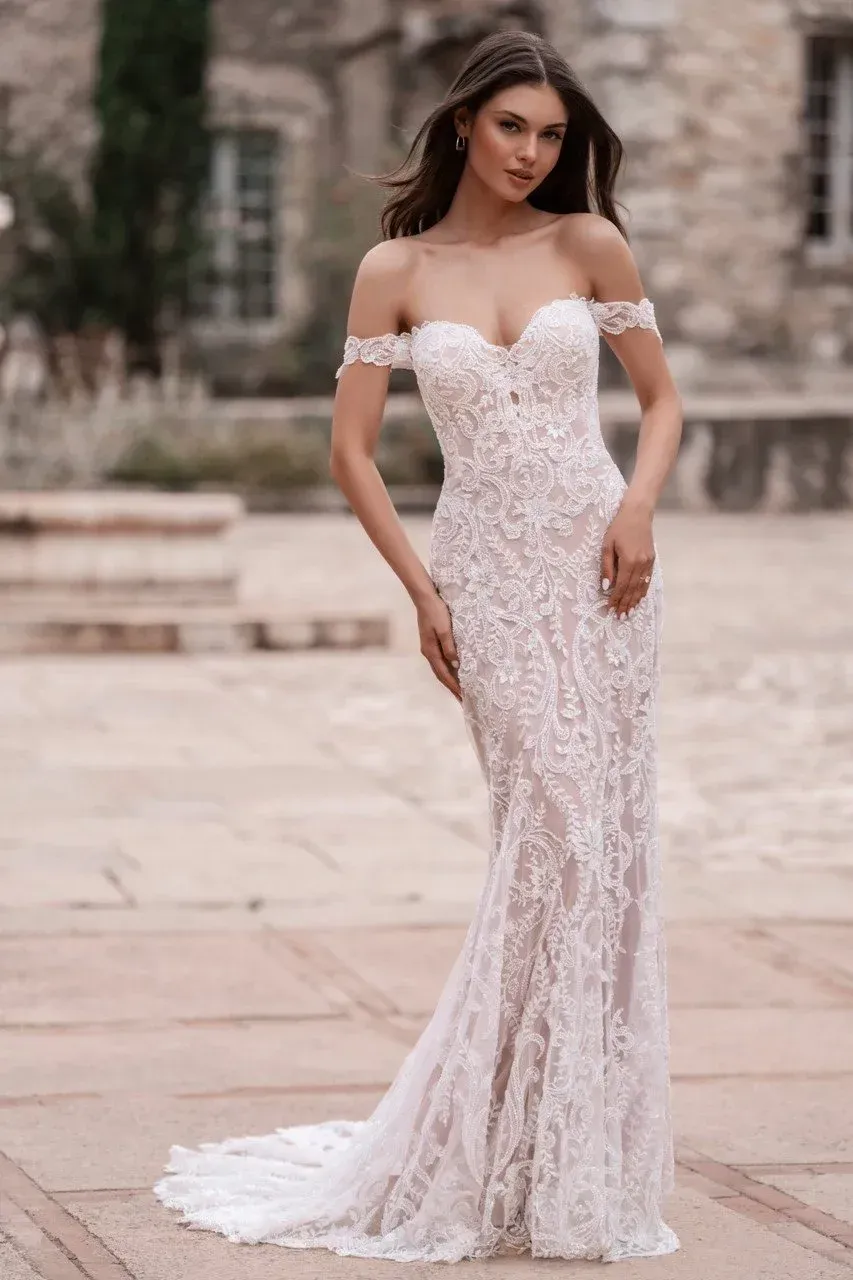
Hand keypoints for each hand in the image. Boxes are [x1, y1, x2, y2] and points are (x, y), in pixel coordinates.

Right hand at [416, 589, 461, 701]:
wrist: (425, 597)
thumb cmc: (436, 611)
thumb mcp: (445, 629)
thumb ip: (450, 647)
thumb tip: (455, 664)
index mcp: (431, 651)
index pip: (443, 674)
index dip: (453, 686)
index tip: (462, 698)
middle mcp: (428, 652)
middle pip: (441, 675)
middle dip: (451, 687)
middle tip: (462, 700)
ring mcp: (429, 647)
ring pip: (440, 668)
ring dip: (449, 679)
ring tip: (459, 689)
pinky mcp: (431, 641)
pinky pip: (440, 660)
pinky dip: (447, 669)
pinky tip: (454, 670)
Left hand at [600, 499, 654, 619]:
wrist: (638, 513)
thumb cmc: (618, 527)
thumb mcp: (606, 545)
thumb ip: (607, 567)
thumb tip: (605, 586)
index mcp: (629, 561)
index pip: (621, 586)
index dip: (616, 599)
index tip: (610, 609)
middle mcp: (641, 564)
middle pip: (632, 589)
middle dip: (625, 604)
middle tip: (620, 617)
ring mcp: (648, 562)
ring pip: (641, 587)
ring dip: (635, 601)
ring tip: (629, 613)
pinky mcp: (652, 560)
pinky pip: (647, 580)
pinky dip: (643, 591)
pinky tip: (639, 599)